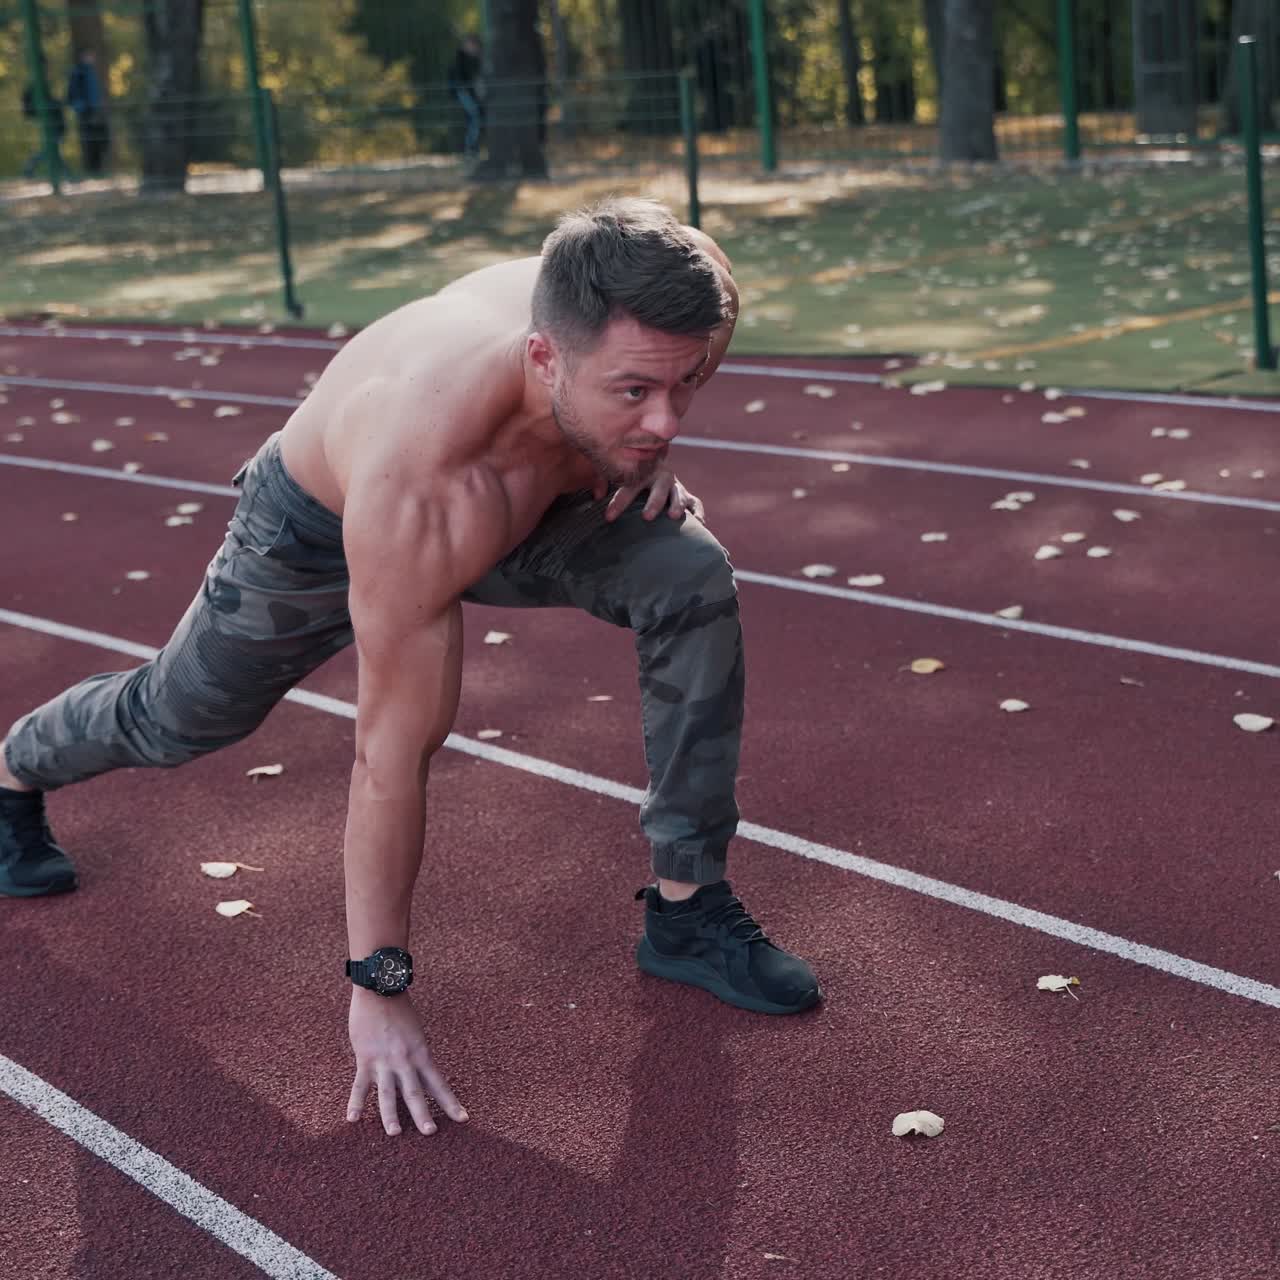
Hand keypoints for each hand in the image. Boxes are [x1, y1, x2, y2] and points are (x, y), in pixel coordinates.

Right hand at [347, 989, 467, 1135]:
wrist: (380, 990)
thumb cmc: (399, 1011)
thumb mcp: (415, 1034)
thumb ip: (414, 1057)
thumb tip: (415, 1077)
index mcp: (421, 1054)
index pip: (439, 1084)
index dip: (450, 1103)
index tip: (463, 1119)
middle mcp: (405, 1061)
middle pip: (416, 1093)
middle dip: (423, 1114)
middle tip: (431, 1133)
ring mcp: (384, 1061)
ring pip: (389, 1094)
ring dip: (391, 1115)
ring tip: (395, 1133)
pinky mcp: (365, 1058)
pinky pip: (360, 1085)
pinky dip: (356, 1102)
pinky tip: (352, 1119)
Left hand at [594, 463, 705, 523]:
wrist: (653, 459)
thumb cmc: (629, 472)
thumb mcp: (614, 472)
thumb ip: (602, 480)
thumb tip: (596, 496)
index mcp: (641, 471)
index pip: (629, 486)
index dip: (619, 502)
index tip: (609, 518)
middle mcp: (660, 477)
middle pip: (659, 488)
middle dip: (654, 502)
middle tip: (647, 517)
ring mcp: (675, 486)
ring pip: (679, 494)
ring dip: (677, 505)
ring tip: (673, 516)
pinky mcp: (686, 495)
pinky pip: (696, 503)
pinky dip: (697, 512)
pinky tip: (698, 525)